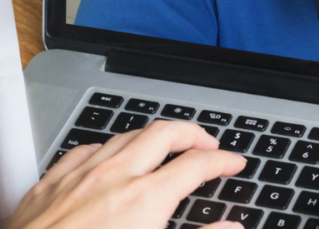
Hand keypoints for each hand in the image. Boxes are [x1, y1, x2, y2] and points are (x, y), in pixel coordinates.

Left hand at [8, 120, 246, 228]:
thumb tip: (230, 227)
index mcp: (146, 200)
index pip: (198, 165)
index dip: (223, 161)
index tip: (233, 164)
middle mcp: (114, 178)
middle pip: (164, 134)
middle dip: (193, 134)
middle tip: (208, 145)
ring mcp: (79, 177)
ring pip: (125, 135)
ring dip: (153, 137)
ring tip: (167, 146)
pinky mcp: (49, 186)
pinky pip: (84, 150)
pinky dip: (107, 148)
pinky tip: (110, 157)